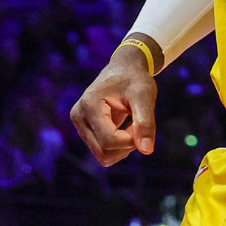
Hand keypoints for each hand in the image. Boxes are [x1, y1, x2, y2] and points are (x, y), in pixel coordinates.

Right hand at [69, 40, 157, 165]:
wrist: (124, 69)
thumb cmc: (135, 79)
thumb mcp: (145, 96)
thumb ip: (146, 122)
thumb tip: (146, 150)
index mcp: (89, 105)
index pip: (109, 140)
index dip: (131, 139)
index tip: (143, 123)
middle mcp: (79, 117)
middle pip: (104, 152)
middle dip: (127, 144)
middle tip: (139, 124)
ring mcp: (80, 125)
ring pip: (103, 156)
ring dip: (124, 146)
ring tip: (132, 124)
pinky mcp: (85, 131)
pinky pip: (104, 151)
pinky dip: (120, 146)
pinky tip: (126, 127)